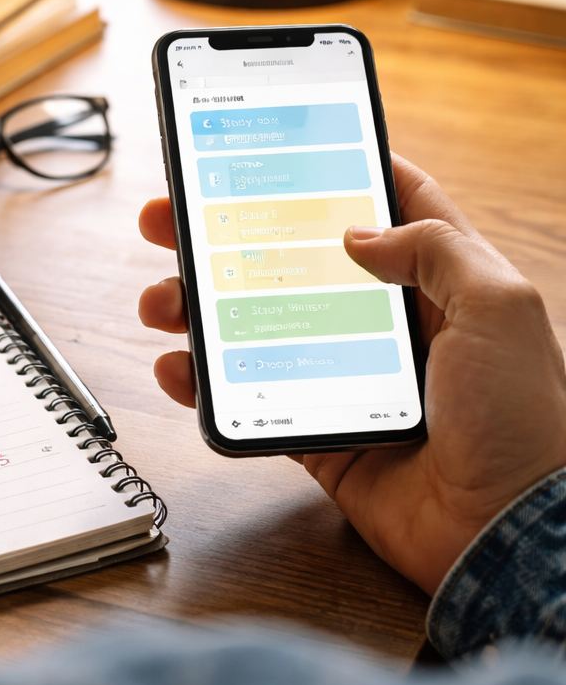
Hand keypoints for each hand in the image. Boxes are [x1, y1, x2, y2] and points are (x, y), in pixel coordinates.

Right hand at [138, 154, 565, 594]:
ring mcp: (342, 374)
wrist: (505, 532)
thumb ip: (436, 250)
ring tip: (161, 300)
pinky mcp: (316, 428)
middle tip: (173, 218)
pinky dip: (206, 385)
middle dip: (231, 236)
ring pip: (256, 327)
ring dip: (201, 309)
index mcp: (436, 284)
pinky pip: (250, 397)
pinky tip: (176, 368)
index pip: (382, 208)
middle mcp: (384, 323)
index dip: (333, 174)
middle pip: (293, 263)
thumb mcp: (499, 307)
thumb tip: (357, 231)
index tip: (279, 153)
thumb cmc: (523, 419)